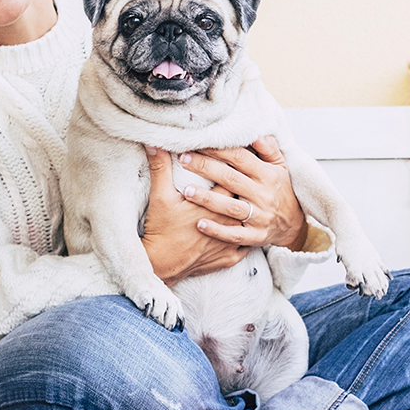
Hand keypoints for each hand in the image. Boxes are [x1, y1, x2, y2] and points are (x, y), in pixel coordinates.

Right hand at [140, 146, 248, 283]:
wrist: (161, 265)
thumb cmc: (161, 230)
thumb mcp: (160, 197)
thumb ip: (161, 168)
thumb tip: (154, 144)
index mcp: (214, 203)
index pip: (233, 176)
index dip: (237, 164)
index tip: (242, 153)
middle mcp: (228, 221)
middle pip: (246, 197)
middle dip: (248, 184)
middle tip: (252, 173)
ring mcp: (231, 241)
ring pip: (250, 221)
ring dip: (252, 210)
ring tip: (256, 198)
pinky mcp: (230, 257)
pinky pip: (248, 245)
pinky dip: (249, 235)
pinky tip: (253, 228)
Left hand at [178, 136, 308, 250]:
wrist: (294, 225)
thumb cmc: (281, 191)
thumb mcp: (281, 167)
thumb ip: (269, 149)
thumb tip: (256, 133)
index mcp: (267, 175)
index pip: (240, 158)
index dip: (218, 150)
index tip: (198, 143)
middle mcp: (263, 195)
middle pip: (231, 179)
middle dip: (206, 168)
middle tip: (184, 160)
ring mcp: (260, 217)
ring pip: (231, 207)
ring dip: (208, 199)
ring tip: (187, 191)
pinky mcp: (255, 236)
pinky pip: (235, 234)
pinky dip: (218, 230)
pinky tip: (200, 224)